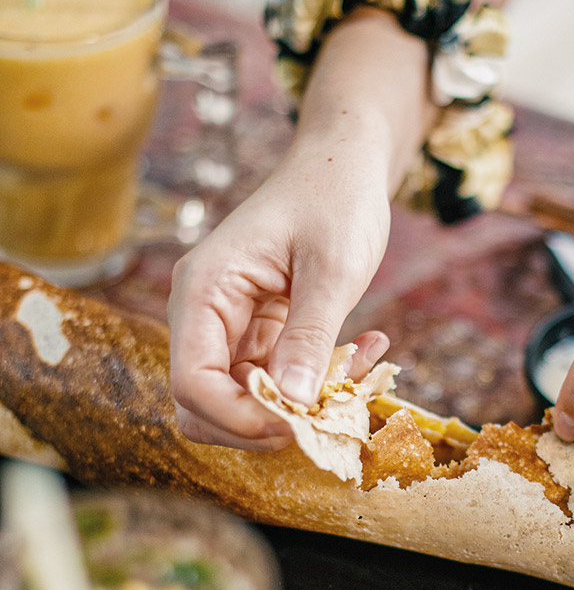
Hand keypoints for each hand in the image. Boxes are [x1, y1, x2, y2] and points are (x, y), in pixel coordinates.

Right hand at [168, 150, 391, 448]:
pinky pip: (277, 382)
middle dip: (264, 423)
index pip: (193, 383)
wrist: (344, 164)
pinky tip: (364, 351)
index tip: (298, 425)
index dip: (239, 419)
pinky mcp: (261, 334)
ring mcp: (231, 326)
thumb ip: (309, 336)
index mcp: (203, 290)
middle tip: (327, 412)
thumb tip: (291, 403)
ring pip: (243, 401)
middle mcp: (204, 313)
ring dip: (299, 405)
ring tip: (358, 370)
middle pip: (205, 405)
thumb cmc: (336, 198)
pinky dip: (318, 382)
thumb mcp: (333, 267)